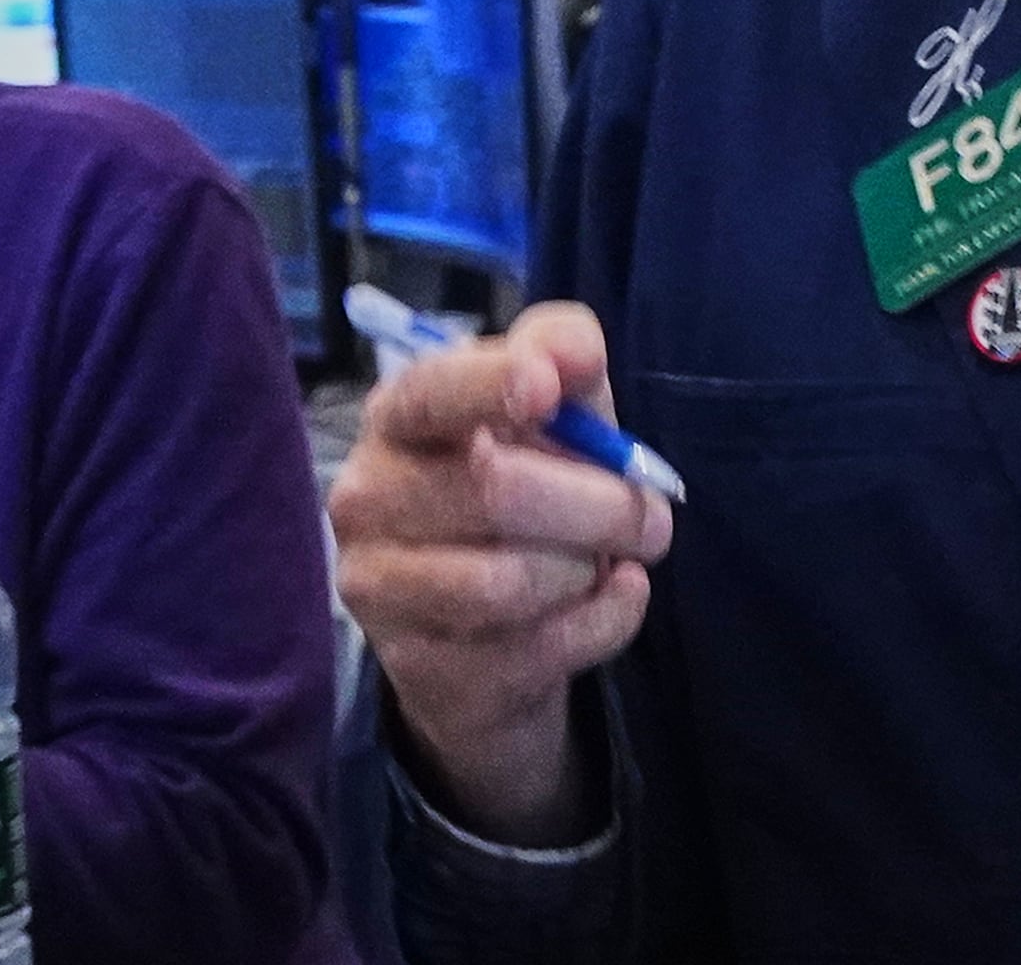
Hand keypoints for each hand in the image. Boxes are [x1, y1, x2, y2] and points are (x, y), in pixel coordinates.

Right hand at [328, 302, 670, 845]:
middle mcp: (366, 498)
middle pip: (494, 492)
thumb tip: (577, 352)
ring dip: (590, 569)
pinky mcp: (416, 668)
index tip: (546, 389)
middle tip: (653, 518)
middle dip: (602, 505)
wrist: (491, 636)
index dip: (488, 385)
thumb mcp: (552, 416)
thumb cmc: (527, 494)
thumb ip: (561, 359)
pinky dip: (603, 622)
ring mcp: (378, 589)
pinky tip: (611, 600)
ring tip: (609, 561)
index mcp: (398, 418)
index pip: (429, 392)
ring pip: (508, 582)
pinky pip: (536, 648)